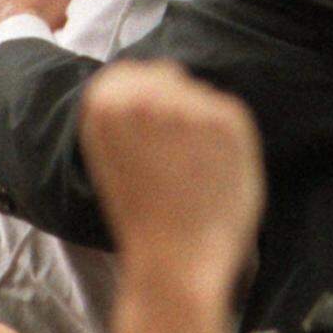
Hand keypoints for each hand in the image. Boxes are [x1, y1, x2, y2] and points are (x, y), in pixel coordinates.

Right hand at [78, 61, 263, 293]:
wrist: (174, 261)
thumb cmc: (144, 216)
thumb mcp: (112, 151)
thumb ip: (129, 110)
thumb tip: (159, 76)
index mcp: (103, 100)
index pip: (135, 71)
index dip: (147, 99)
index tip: (152, 133)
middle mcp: (144, 94)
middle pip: (171, 78)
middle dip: (176, 108)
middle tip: (175, 160)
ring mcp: (187, 105)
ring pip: (202, 96)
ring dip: (203, 125)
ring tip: (191, 172)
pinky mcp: (226, 120)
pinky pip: (229, 115)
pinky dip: (227, 142)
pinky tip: (213, 173)